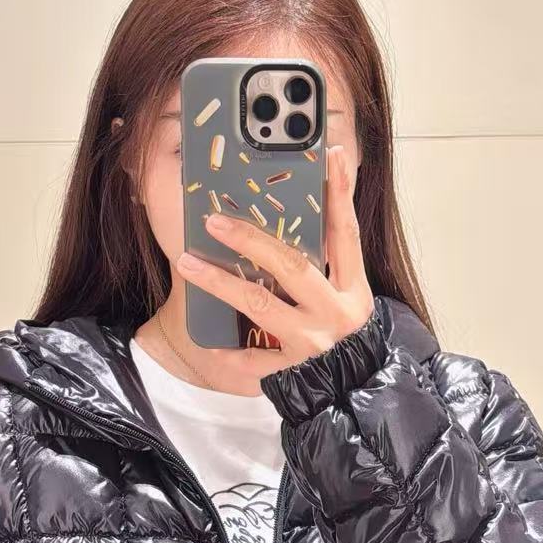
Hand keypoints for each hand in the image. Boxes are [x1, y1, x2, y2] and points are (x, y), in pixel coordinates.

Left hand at [175, 143, 374, 382]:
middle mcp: (336, 312)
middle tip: (214, 221)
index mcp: (352, 287)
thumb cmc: (344, 332)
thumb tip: (308, 203)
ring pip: (262, 307)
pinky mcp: (294, 371)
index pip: (345, 234)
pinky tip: (211, 344)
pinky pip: (256, 359)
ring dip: (221, 284)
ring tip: (187, 264)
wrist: (355, 387)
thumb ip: (328, 258)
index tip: (332, 155)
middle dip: (251, 241)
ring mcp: (314, 343)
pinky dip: (233, 352)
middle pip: (292, 267)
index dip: (340, 195)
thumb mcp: (346, 293)